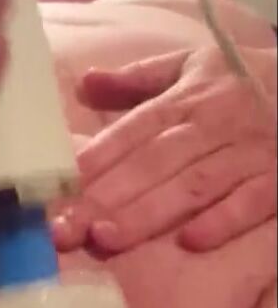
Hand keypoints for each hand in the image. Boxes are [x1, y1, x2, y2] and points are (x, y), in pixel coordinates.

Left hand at [54, 46, 275, 252]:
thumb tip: (84, 83)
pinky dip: (224, 219)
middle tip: (64, 228)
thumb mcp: (196, 65)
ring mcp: (249, 153)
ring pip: (194, 184)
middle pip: (153, 162)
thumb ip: (140, 78)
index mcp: (189, 97)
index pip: (132, 131)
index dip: (95, 160)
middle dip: (106, 196)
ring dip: (150, 212)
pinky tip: (191, 242)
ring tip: (107, 238)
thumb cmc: (248, 79)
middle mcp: (214, 124)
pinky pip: (253, 201)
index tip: (55, 190)